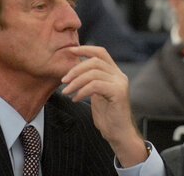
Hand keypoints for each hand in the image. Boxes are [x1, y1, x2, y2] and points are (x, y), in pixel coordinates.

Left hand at [61, 45, 148, 166]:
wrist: (119, 133)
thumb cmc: (107, 116)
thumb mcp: (97, 94)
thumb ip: (91, 81)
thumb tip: (76, 71)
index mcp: (115, 73)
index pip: (101, 53)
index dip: (85, 49)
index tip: (70, 51)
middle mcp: (119, 75)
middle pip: (95, 61)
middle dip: (76, 68)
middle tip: (63, 80)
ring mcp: (120, 83)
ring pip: (93, 72)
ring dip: (76, 81)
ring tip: (66, 91)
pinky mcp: (118, 92)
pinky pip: (95, 85)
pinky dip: (82, 91)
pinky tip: (75, 99)